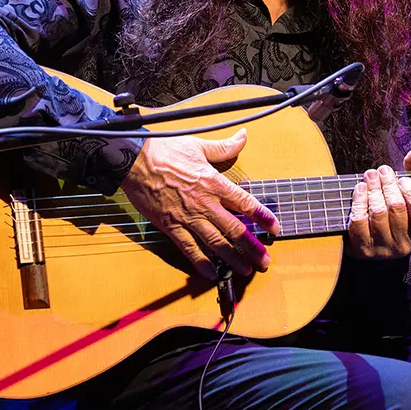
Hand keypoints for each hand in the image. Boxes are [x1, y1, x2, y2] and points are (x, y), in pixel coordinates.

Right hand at [122, 129, 280, 279]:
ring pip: (216, 243)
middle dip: (253, 247)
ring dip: (233, 258)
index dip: (263, 216)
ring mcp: (188, 217)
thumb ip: (224, 147)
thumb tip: (243, 136)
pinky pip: (189, 248)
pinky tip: (212, 273)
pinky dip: (201, 262)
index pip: (245, 203)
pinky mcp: (171, 226)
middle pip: (235, 230)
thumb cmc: (165, 151)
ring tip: (246, 269)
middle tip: (265, 260)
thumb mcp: (199, 146)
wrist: (134, 160)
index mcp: (214, 183)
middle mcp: (205, 203)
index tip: (275, 227)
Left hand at [347, 148, 410, 258]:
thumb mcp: (410, 194)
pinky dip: (359, 201)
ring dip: (373, 190)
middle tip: (383, 171)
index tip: (403, 179)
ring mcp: (383, 250)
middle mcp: (404, 246)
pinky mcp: (363, 249)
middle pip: (397, 208)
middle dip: (388, 185)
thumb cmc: (396, 213)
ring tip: (370, 176)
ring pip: (378, 213)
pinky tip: (360, 189)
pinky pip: (359, 221)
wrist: (373, 241)